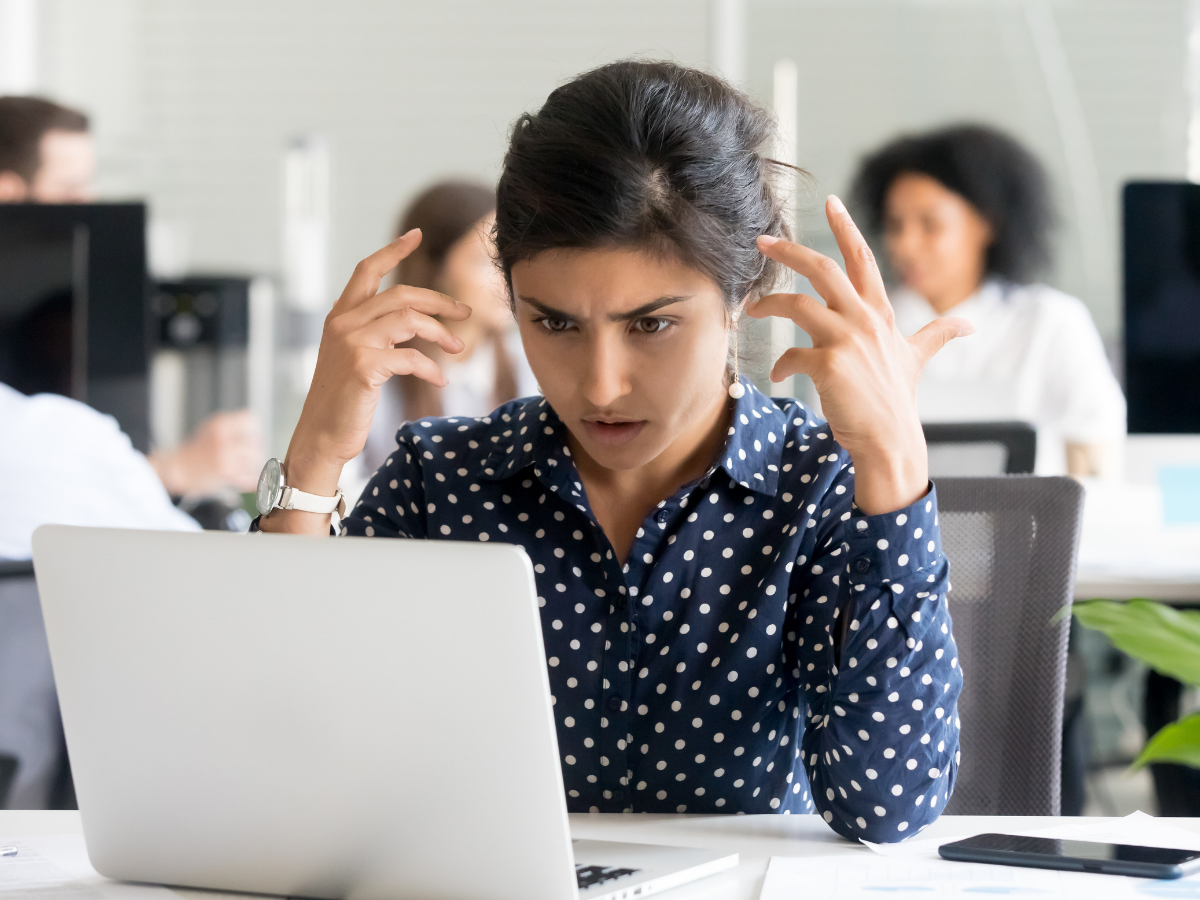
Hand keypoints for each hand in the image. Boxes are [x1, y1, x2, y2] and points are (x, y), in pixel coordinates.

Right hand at [149, 409, 262, 495]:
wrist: (178, 470)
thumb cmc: (198, 451)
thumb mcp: (212, 430)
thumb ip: (235, 429)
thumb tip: (261, 437)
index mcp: (220, 423)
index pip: (252, 420)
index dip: (254, 432)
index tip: (249, 441)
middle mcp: (224, 436)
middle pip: (257, 444)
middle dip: (255, 455)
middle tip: (247, 461)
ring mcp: (225, 454)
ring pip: (255, 461)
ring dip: (252, 469)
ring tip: (241, 472)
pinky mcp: (226, 472)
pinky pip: (250, 476)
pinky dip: (249, 481)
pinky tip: (240, 481)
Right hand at [282, 229, 470, 497]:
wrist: (320, 437)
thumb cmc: (341, 401)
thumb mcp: (350, 358)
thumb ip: (370, 333)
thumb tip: (405, 319)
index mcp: (339, 316)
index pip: (366, 271)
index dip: (392, 250)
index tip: (415, 235)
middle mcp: (343, 323)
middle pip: (401, 294)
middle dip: (439, 301)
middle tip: (465, 313)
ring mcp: (352, 343)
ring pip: (409, 321)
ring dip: (441, 334)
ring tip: (458, 349)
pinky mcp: (365, 366)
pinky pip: (411, 357)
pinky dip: (431, 367)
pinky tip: (440, 379)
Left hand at [747, 196, 973, 514]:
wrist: (890, 441)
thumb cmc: (896, 401)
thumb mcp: (918, 360)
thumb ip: (938, 336)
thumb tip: (969, 324)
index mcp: (881, 314)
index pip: (863, 260)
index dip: (846, 228)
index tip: (830, 202)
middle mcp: (866, 320)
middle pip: (823, 270)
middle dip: (789, 252)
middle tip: (763, 241)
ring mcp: (848, 340)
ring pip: (798, 305)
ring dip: (770, 304)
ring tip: (751, 308)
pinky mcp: (830, 364)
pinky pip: (792, 354)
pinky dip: (781, 363)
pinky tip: (778, 374)